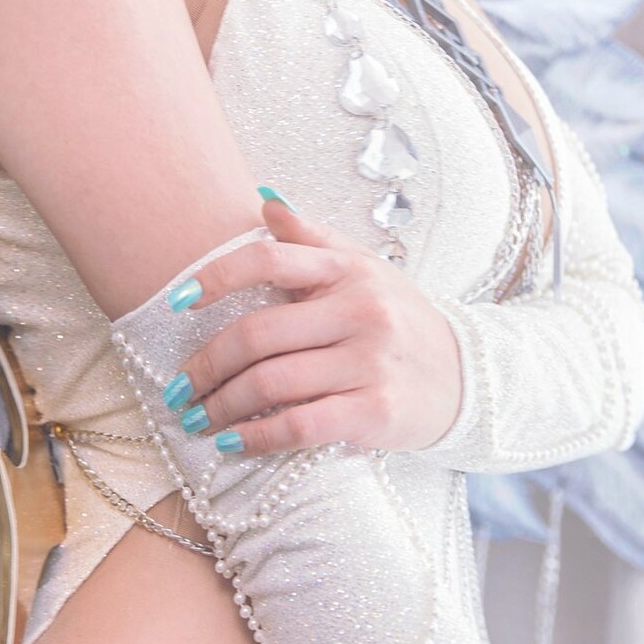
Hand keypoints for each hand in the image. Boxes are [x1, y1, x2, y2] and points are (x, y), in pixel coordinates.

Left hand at [161, 194, 463, 455]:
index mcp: (348, 269)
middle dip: (207, 364)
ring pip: (271, 383)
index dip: (214, 276)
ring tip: (196, 416)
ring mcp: (369, 361)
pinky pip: (299, 424)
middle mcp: (359, 310)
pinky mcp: (375, 410)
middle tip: (179, 386)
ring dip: (221, 405)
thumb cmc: (400, 319)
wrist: (467, 376)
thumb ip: (312, 237)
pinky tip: (231, 442)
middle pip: (258, 334)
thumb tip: (264, 201)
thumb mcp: (364, 268)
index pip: (269, 260)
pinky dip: (257, 436)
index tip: (176, 301)